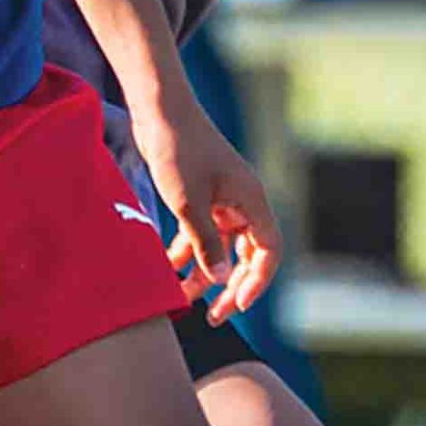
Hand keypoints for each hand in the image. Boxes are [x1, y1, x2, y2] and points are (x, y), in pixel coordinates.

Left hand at [129, 94, 280, 324]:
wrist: (158, 108)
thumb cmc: (177, 148)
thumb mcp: (187, 201)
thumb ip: (205, 241)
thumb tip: (222, 279)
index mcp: (251, 200)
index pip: (268, 251)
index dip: (256, 282)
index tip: (235, 305)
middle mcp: (242, 201)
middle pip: (245, 254)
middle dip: (229, 286)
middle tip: (212, 316)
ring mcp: (221, 198)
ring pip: (219, 246)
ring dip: (204, 271)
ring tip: (181, 297)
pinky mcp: (199, 194)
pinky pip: (201, 231)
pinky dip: (188, 250)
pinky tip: (169, 268)